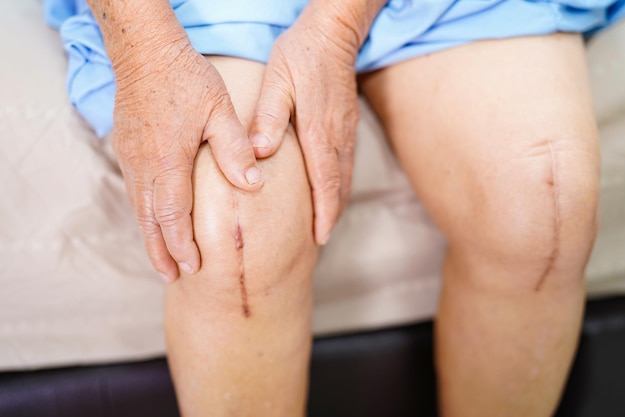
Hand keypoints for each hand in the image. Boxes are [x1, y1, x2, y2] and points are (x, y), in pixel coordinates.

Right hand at [112, 40, 262, 281]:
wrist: (145, 50)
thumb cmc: (186, 78)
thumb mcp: (220, 111)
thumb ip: (235, 151)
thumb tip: (254, 186)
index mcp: (168, 162)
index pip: (172, 216)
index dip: (181, 246)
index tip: (192, 267)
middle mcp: (144, 166)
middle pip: (149, 222)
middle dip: (161, 252)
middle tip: (171, 278)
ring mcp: (131, 158)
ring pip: (138, 209)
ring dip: (150, 237)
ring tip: (161, 260)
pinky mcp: (127, 149)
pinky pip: (134, 192)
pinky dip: (144, 214)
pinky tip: (152, 221)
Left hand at [249, 7, 359, 244]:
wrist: (334, 33)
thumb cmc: (302, 55)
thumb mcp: (278, 81)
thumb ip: (269, 118)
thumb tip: (259, 153)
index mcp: (319, 132)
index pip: (326, 184)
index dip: (324, 214)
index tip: (319, 239)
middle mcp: (337, 138)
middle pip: (339, 188)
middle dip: (331, 216)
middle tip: (319, 240)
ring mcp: (346, 132)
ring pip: (344, 178)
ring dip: (335, 203)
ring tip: (323, 223)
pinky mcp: (347, 125)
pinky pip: (345, 164)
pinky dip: (338, 185)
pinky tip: (329, 190)